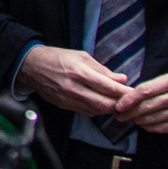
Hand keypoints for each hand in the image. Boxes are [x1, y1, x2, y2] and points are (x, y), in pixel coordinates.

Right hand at [15, 45, 131, 116]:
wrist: (32, 66)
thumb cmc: (58, 57)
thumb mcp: (82, 56)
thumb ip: (103, 70)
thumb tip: (122, 79)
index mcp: (79, 72)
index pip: (108, 87)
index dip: (124, 92)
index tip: (135, 94)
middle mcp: (73, 88)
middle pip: (104, 104)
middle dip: (119, 104)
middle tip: (129, 101)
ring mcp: (67, 99)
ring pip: (96, 111)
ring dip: (109, 108)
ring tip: (116, 102)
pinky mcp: (63, 105)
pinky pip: (85, 112)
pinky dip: (96, 110)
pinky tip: (100, 103)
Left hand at [113, 72, 167, 139]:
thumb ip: (154, 88)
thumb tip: (128, 97)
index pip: (146, 89)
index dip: (129, 99)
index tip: (118, 105)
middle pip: (148, 105)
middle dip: (130, 112)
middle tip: (120, 115)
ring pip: (154, 118)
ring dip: (138, 121)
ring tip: (131, 120)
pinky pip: (163, 128)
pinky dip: (150, 127)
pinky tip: (145, 125)